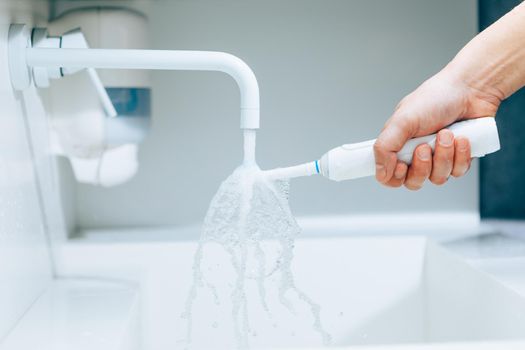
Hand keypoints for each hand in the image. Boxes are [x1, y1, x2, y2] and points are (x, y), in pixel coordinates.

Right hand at [374, 69, 500, 189]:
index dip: (395, 178)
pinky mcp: (459, 159)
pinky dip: (461, 155)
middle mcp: (416, 155)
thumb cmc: (435, 99)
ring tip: (447, 134)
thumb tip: (380, 172)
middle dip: (422, 166)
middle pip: (413, 182)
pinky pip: (458, 172)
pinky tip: (462, 138)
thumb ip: (384, 147)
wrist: (471, 90)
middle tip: (425, 146)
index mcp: (397, 146)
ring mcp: (438, 159)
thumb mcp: (402, 121)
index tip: (401, 165)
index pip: (389, 177)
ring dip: (443, 156)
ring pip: (437, 178)